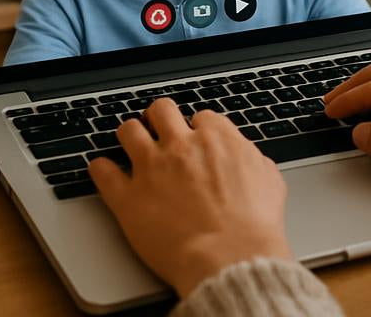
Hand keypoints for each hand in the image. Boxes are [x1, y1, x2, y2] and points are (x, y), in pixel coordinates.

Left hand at [88, 98, 292, 296]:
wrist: (232, 258)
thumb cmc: (255, 226)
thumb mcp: (269, 181)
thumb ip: (253, 159)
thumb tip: (248, 157)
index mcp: (215, 138)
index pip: (200, 117)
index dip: (198, 129)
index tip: (195, 139)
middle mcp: (180, 146)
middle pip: (161, 110)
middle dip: (159, 118)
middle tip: (159, 130)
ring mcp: (151, 168)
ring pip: (128, 130)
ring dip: (129, 135)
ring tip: (130, 143)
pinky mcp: (128, 198)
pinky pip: (102, 171)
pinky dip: (101, 169)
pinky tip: (102, 170)